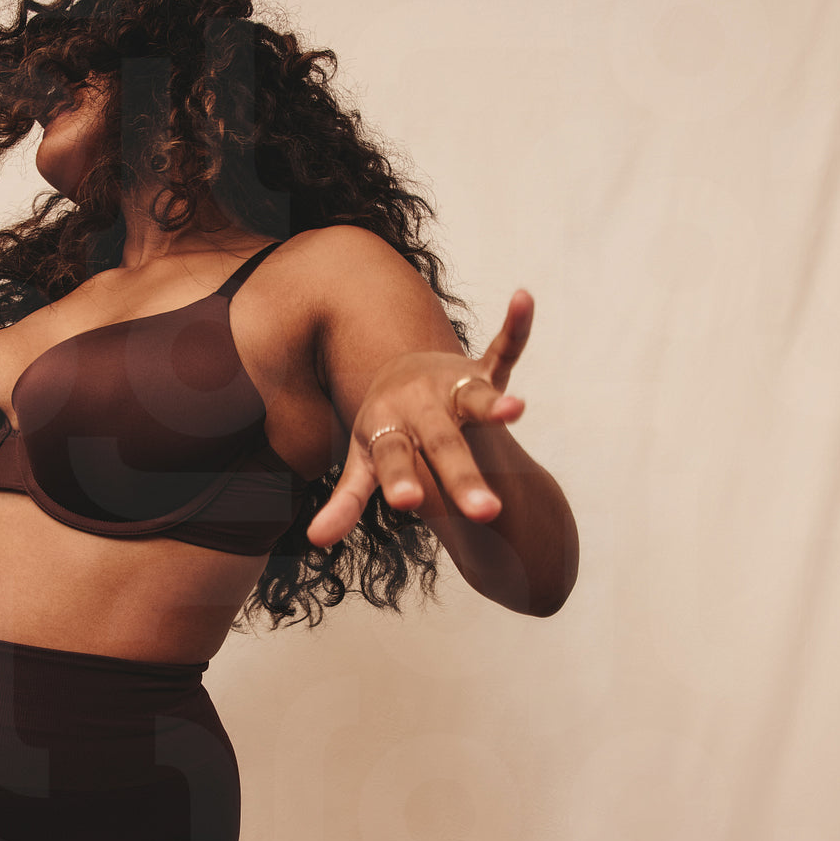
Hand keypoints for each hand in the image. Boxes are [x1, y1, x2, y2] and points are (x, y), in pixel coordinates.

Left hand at [307, 289, 534, 546]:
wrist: (394, 373)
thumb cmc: (383, 429)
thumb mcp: (362, 463)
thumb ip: (345, 501)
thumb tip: (315, 540)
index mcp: (390, 428)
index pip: (393, 458)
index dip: (400, 479)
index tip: (405, 504)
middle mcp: (421, 406)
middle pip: (442, 443)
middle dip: (462, 477)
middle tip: (486, 514)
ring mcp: (452, 386)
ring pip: (475, 399)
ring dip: (494, 404)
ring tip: (516, 411)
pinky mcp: (480, 372)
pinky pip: (501, 350)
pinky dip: (515, 327)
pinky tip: (524, 299)